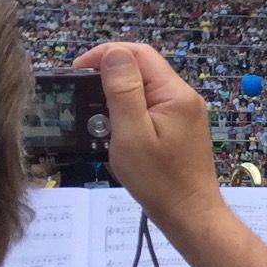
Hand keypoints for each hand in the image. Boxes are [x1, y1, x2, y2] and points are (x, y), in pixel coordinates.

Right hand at [73, 42, 222, 233]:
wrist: (189, 212)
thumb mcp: (132, 134)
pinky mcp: (180, 126)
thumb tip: (114, 54)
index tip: (77, 72)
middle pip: (142, 68)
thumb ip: (123, 92)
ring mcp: (184, 112)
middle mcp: (184, 96)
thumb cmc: (159, 180)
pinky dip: (129, 111)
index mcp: (175, 93)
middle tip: (82, 97)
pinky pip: (150, 106)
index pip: (138, 53)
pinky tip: (115, 129)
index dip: (105, 55)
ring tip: (96, 116)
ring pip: (144, 87)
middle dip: (109, 76)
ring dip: (117, 95)